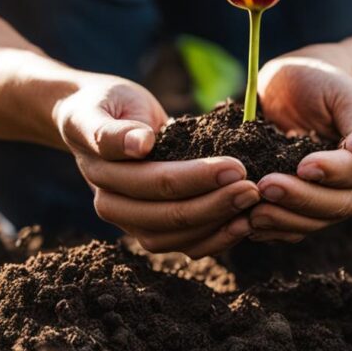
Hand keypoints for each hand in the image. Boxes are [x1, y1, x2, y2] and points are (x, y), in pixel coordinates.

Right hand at [54, 74, 258, 256]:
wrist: (101, 118)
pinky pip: (185, 244)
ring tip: (253, 207)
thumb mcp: (97, 108)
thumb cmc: (104, 106)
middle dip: (216, 204)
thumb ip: (111, 130)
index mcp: (103, 177)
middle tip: (254, 188)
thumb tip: (140, 145)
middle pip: (169, 216)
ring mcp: (134, 222)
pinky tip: (244, 223)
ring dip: (219, 225)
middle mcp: (114, 207)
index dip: (198, 178)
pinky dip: (216, 238)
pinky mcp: (154, 228)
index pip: (155, 183)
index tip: (236, 166)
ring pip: (179, 239)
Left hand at [253, 45, 351, 241]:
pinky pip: (293, 228)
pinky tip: (247, 223)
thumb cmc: (324, 83)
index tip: (303, 165)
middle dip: (302, 199)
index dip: (331, 173)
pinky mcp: (303, 208)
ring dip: (284, 219)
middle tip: (266, 186)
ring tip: (253, 211)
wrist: (299, 87)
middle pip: (338, 205)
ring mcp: (330, 200)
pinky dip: (272, 229)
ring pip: (315, 222)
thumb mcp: (347, 94)